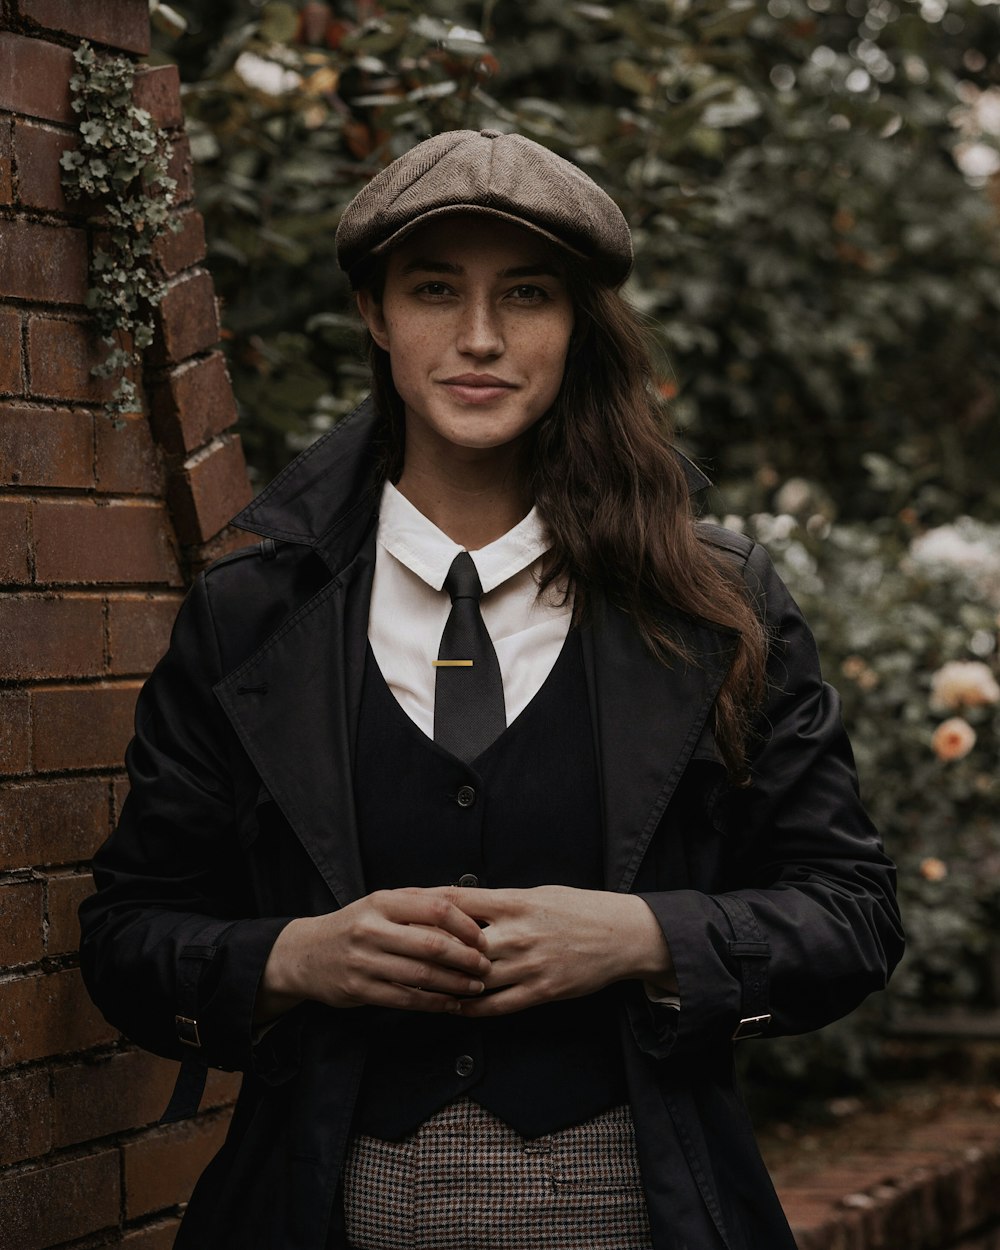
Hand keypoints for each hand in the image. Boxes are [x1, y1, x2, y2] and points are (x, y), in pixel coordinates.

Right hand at [255, 889, 491, 1021]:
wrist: (305, 954)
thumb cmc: (354, 925)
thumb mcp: (381, 903)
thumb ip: (420, 902)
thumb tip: (467, 902)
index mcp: (382, 902)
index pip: (435, 908)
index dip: (465, 925)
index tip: (482, 938)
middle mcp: (372, 929)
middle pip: (431, 945)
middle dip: (465, 959)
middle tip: (485, 967)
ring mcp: (364, 961)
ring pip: (421, 976)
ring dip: (454, 984)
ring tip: (474, 987)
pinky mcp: (359, 989)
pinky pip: (405, 999)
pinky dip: (433, 1003)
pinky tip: (450, 1003)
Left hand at [426, 885, 675, 1016]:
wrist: (622, 934)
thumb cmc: (579, 909)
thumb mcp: (539, 894)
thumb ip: (501, 902)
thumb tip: (464, 904)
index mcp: (516, 902)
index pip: (459, 902)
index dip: (427, 906)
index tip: (404, 908)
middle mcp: (518, 933)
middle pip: (459, 944)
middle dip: (429, 950)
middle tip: (399, 954)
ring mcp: (528, 965)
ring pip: (473, 979)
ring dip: (446, 984)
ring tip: (420, 987)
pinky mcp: (541, 992)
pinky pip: (497, 1006)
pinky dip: (472, 1008)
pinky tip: (455, 1007)